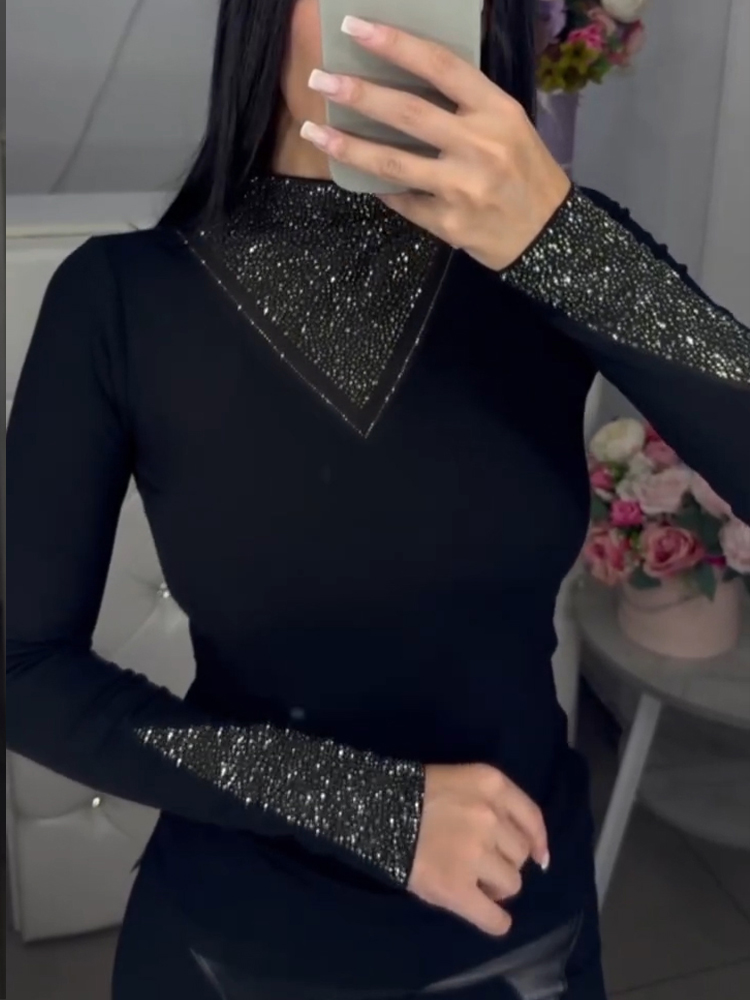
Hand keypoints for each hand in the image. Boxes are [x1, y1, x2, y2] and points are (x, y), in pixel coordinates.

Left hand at [303, 16, 571, 271]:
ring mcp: (462, 188)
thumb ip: (466, 104)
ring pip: (393, 163)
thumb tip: (406, 77)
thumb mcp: (509, 124)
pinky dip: (378, 187)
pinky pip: (402, 201)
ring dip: (348, 146)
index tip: (356, 28)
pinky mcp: (449, 223)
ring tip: (313, 132)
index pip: (441, 66)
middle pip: (408, 113)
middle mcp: (480, 146)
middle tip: (320, 80)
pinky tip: (355, 175)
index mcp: (497, 111)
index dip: (395, 44)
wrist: (549, 234)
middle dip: (358, 94)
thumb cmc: (525, 171)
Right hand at [409, 763, 549, 936]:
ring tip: (475, 883)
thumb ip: (494, 804)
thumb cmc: (415, 792)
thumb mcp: (461, 781)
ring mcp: (475, 853)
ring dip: (497, 887)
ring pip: (511, 884)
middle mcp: (490, 817)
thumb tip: (533, 851)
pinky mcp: (456, 887)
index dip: (538, 841)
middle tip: (481, 862)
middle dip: (505, 860)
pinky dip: (496, 921)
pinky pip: (493, 917)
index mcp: (491, 785)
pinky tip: (492, 919)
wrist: (375, 809)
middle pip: (520, 853)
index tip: (539, 857)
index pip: (532, 817)